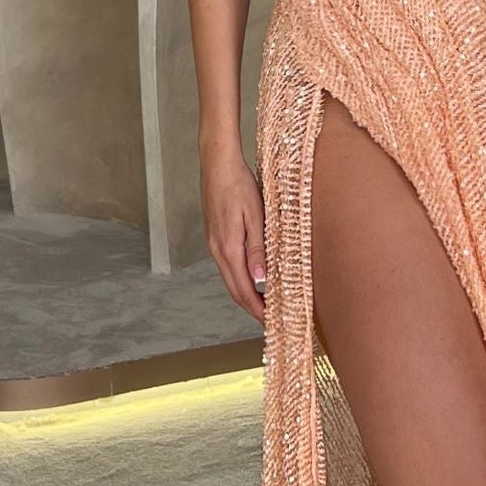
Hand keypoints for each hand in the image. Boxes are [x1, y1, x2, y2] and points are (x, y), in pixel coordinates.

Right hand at [202, 146, 266, 322]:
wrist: (217, 163)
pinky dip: (242, 280)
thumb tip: (260, 278)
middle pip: (235, 290)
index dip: (257, 310)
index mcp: (228, 248)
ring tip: (267, 304)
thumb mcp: (255, 214)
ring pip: (231, 279)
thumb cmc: (238, 184)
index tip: (271, 322)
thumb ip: (257, 247)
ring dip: (247, 295)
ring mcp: (214, 244)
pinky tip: (254, 279)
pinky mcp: (216, 237)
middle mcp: (218, 250)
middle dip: (252, 308)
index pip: (243, 290)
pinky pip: (229, 267)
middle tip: (271, 320)